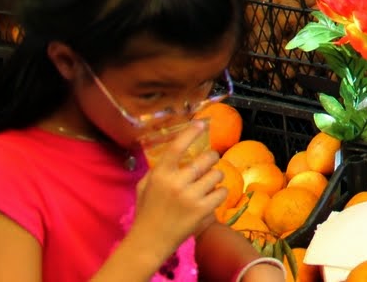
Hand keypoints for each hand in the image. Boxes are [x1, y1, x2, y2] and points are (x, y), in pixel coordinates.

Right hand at [128, 122, 226, 252]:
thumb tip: (174, 152)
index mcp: (160, 174)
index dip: (191, 133)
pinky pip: (222, 192)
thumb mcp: (144, 187)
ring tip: (207, 184)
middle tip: (209, 164)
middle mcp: (176, 182)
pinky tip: (210, 198)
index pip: (178, 147)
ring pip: (218, 174)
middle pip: (207, 158)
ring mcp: (191, 196)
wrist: (149, 242)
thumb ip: (158, 170)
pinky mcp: (203, 210)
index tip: (202, 123)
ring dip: (215, 178)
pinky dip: (219, 194)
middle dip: (211, 159)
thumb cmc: (146, 212)